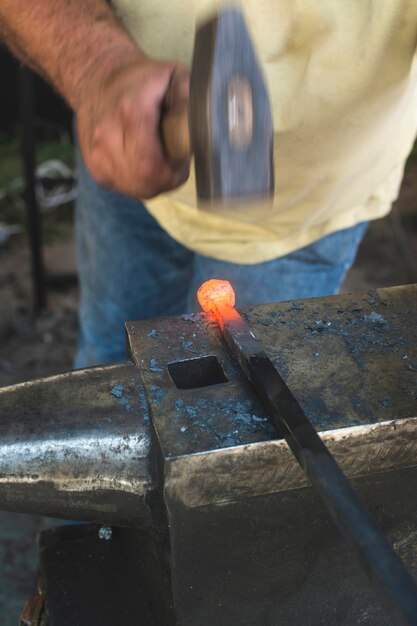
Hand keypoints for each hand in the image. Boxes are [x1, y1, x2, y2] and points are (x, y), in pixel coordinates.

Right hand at [76, 52, 189, 198]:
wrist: (96, 78)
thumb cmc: (141, 79)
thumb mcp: (174, 76)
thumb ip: (190, 100)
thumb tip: (201, 128)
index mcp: (130, 113)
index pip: (153, 165)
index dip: (175, 170)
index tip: (181, 157)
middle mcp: (107, 137)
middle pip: (146, 181)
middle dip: (166, 178)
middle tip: (172, 160)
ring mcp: (97, 156)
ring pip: (137, 189)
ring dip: (153, 181)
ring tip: (156, 157)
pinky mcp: (95, 169)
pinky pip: (125, 188)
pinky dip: (138, 181)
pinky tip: (140, 161)